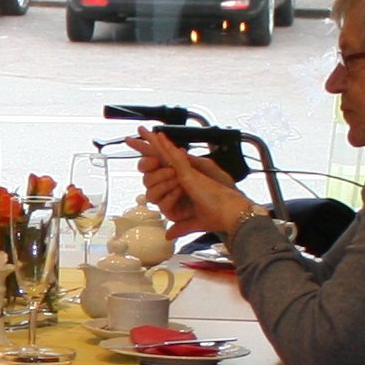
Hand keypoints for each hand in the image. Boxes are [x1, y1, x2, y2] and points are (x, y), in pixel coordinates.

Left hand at [128, 132, 251, 243]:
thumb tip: (168, 235)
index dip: (154, 161)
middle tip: (134, 134)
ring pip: (167, 154)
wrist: (229, 215)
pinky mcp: (189, 174)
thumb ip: (180, 227)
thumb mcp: (193, 222)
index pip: (166, 170)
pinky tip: (158, 137)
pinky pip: (175, 157)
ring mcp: (187, 173)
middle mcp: (186, 176)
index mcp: (185, 184)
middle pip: (163, 158)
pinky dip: (166, 147)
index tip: (143, 154)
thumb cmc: (217, 216)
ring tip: (141, 130)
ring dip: (154, 142)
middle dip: (148, 146)